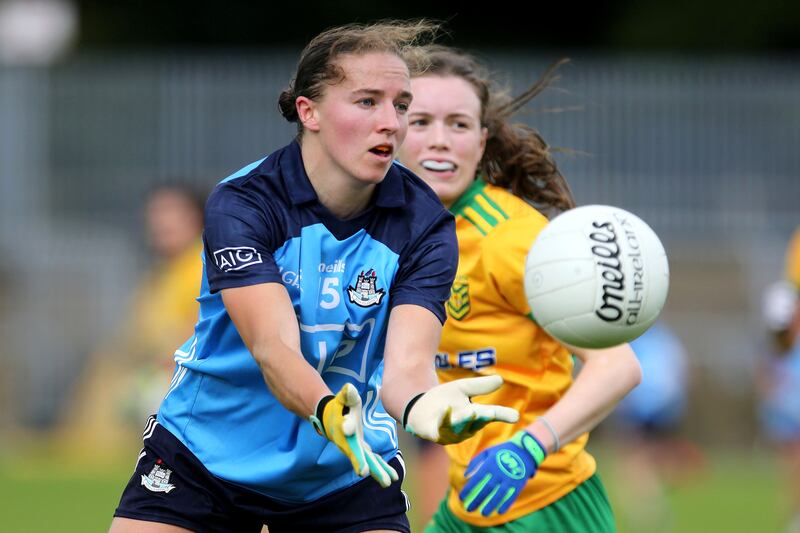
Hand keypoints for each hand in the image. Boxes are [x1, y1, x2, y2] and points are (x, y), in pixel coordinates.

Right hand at [309, 383, 398, 487]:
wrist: (330, 417)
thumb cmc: (340, 405)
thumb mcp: (343, 398)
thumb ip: (346, 394)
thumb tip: (349, 388)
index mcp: (344, 431)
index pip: (349, 439)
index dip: (353, 445)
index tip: (356, 451)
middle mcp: (348, 443)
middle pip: (357, 455)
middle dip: (362, 464)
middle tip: (365, 473)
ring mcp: (354, 448)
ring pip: (367, 461)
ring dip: (377, 471)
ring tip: (389, 482)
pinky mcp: (360, 449)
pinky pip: (372, 460)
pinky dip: (381, 467)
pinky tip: (393, 476)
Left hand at [403, 375, 518, 443]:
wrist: (419, 408)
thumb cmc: (444, 399)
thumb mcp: (463, 388)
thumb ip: (480, 386)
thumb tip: (501, 379)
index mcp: (475, 416)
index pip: (491, 415)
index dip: (503, 415)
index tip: (516, 416)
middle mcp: (466, 428)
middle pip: (477, 422)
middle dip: (484, 418)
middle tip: (492, 413)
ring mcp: (451, 433)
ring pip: (461, 428)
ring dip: (465, 421)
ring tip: (471, 412)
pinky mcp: (435, 435)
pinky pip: (441, 430)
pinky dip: (445, 420)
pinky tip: (446, 409)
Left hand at [459, 430, 545, 515]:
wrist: (524, 448)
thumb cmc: (502, 451)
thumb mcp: (487, 452)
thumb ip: (475, 462)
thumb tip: (465, 475)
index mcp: (490, 464)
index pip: (476, 479)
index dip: (468, 489)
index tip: (462, 497)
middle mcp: (499, 472)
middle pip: (486, 489)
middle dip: (477, 500)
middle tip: (469, 509)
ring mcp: (509, 478)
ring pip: (499, 494)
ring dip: (491, 505)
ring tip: (484, 513)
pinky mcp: (519, 482)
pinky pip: (512, 495)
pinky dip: (506, 504)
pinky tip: (500, 511)